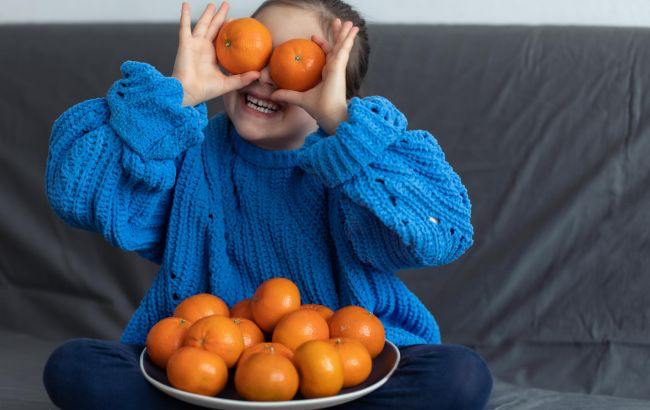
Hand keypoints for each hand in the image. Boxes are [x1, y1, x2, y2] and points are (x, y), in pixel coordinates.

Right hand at [171, 1, 259, 106]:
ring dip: (207, 14)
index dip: (229, 30)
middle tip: (226, 5)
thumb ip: (242, 79)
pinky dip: (185, 15)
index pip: (223, 39)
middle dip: (220, 16)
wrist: (188, 92)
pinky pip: (185, 27)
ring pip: (203, 24)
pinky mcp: (185, 44)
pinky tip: (186, 5)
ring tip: (213, 4)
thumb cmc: (205, 91)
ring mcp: (194, 45)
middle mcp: (204, 48)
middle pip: (214, 28)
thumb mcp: (228, 84)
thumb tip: (259, 74)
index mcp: (213, 56)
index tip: (236, 21)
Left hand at [269, 19, 359, 134]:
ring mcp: (338, 68)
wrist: (329, 115)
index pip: (326, 56)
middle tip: (337, 22)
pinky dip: (348, 39)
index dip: (322, 45)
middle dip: (337, 35)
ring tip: (350, 22)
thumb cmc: (319, 109)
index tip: (314, 37)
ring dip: (345, 33)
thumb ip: (288, 95)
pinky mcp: (339, 67)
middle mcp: (334, 70)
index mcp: (328, 75)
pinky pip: (344, 49)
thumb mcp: (300, 98)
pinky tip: (352, 30)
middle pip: (336, 48)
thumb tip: (273, 95)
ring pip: (342, 46)